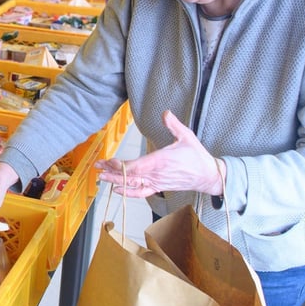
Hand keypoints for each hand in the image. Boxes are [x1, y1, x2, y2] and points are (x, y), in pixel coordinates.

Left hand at [97, 110, 222, 197]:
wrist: (207, 175)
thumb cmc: (197, 155)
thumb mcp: (186, 136)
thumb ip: (173, 124)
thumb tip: (165, 112)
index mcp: (161, 160)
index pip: (137, 165)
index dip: (122, 166)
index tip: (110, 161)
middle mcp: (156, 173)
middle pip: (130, 174)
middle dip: (112, 171)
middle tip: (98, 167)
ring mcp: (157, 181)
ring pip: (133, 183)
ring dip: (116, 181)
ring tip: (101, 177)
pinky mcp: (159, 187)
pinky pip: (142, 192)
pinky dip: (129, 193)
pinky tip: (117, 190)